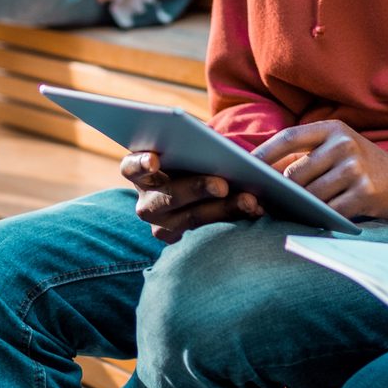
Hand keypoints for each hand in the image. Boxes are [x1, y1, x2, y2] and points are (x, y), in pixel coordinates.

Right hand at [120, 151, 263, 242]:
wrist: (197, 182)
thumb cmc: (193, 156)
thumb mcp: (190, 147)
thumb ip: (194, 145)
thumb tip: (217, 146)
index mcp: (140, 172)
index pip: (131, 167)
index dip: (140, 163)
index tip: (154, 159)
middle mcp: (146, 202)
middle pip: (168, 196)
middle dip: (197, 188)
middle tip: (223, 184)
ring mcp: (162, 226)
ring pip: (193, 219)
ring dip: (225, 209)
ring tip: (250, 201)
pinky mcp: (184, 242)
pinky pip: (210, 233)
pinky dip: (235, 219)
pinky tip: (256, 210)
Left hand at [251, 120, 387, 220]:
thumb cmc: (364, 165)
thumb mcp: (339, 148)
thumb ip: (308, 155)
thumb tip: (264, 172)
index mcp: (333, 129)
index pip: (289, 137)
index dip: (264, 152)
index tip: (243, 166)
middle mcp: (343, 145)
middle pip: (296, 172)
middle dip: (279, 190)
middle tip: (263, 202)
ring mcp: (355, 169)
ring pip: (310, 195)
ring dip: (296, 208)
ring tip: (283, 214)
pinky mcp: (364, 194)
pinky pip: (329, 211)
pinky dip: (317, 219)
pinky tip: (311, 222)